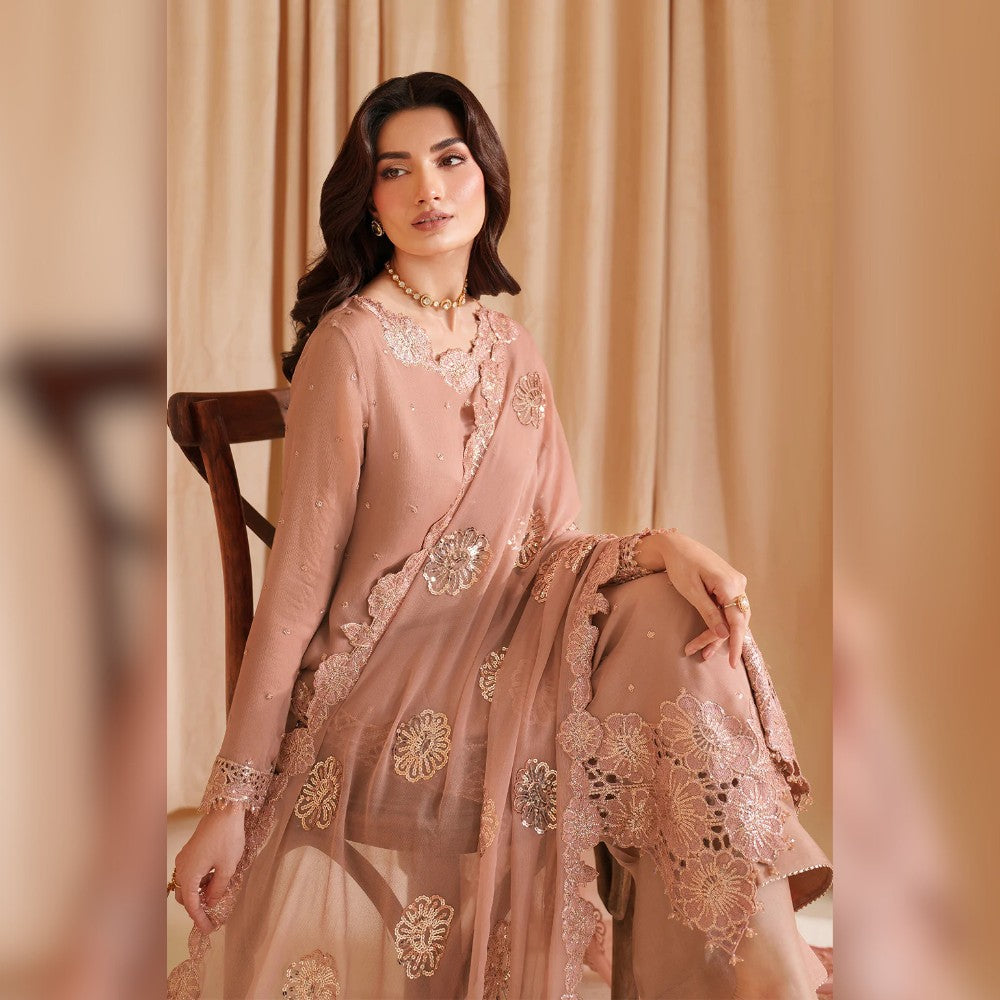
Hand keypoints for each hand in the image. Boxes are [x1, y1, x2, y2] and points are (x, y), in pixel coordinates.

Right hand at [171, 806, 245, 933]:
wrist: (225, 810)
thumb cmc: (227, 838)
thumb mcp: (227, 868)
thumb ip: (218, 889)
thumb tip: (211, 903)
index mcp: (188, 875)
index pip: (191, 905)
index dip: (200, 919)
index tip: (209, 929)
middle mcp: (182, 867)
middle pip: (184, 896)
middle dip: (196, 907)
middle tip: (211, 917)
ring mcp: (185, 858)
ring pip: (187, 884)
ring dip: (198, 894)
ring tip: (215, 900)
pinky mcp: (190, 850)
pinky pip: (190, 873)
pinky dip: (199, 882)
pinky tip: (213, 881)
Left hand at [651, 530, 750, 668]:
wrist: (677, 545)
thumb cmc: (680, 565)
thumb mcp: (691, 591)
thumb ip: (709, 613)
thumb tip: (724, 635)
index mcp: (730, 584)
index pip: (737, 622)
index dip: (735, 644)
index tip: (733, 663)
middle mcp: (738, 584)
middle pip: (735, 621)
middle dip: (719, 640)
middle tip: (701, 655)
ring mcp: (736, 583)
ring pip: (732, 616)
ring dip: (719, 633)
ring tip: (702, 651)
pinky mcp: (730, 584)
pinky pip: (729, 608)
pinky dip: (720, 621)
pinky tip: (711, 634)